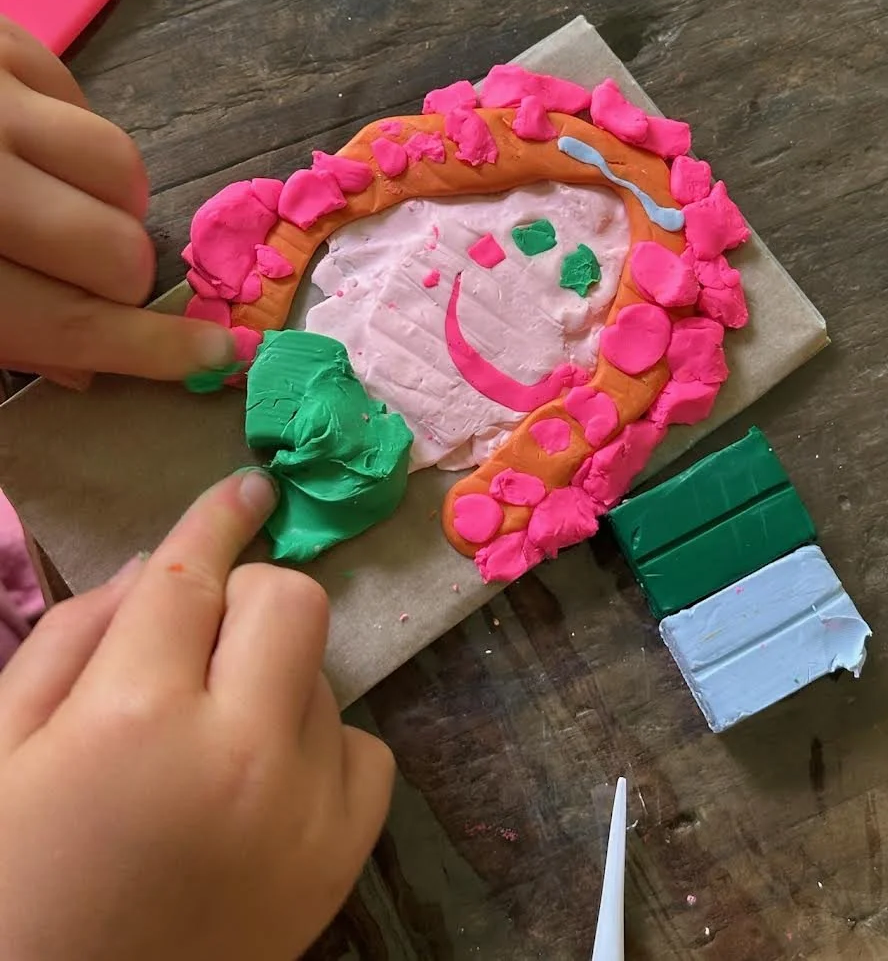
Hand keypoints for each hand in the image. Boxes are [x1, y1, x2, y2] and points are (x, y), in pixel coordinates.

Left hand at [0, 18, 233, 382]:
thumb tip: (86, 365)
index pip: (66, 322)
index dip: (150, 351)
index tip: (220, 360)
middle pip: (113, 250)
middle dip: (119, 281)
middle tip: (87, 281)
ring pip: (118, 168)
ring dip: (111, 205)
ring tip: (65, 211)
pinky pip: (83, 103)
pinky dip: (73, 141)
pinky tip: (29, 152)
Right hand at [0, 468, 394, 960]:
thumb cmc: (10, 887)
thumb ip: (68, 643)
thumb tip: (152, 569)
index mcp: (135, 716)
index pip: (193, 573)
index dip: (217, 517)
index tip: (248, 487)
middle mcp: (239, 752)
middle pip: (290, 602)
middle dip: (242, 600)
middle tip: (195, 643)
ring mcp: (304, 811)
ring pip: (323, 674)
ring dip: (271, 677)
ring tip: (210, 736)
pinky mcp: (342, 863)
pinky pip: (363, 750)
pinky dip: (317, 746)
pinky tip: (263, 780)